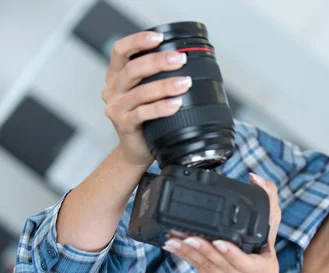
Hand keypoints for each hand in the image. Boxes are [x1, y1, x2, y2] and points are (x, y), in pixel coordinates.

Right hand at [101, 31, 192, 166]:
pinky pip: (143, 113)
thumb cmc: (147, 119)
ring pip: (140, 92)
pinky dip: (161, 107)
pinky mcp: (123, 124)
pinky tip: (176, 104)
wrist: (136, 149)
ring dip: (165, 85)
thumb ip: (158, 78)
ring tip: (185, 83)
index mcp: (117, 76)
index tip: (159, 38)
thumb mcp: (148, 94)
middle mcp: (112, 89)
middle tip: (180, 60)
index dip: (138, 41)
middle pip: (133, 68)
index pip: (120, 51)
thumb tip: (187, 61)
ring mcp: (115, 107)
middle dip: (158, 61)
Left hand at [162, 173, 281, 272]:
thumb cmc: (262, 245)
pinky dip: (187, 259)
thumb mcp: (270, 221)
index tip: (218, 241)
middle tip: (188, 236)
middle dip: (204, 251)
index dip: (232, 254)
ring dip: (190, 254)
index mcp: (267, 269)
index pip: (249, 264)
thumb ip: (269, 197)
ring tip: (175, 239)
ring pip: (209, 270)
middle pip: (224, 267)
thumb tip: (255, 178)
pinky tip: (176, 248)